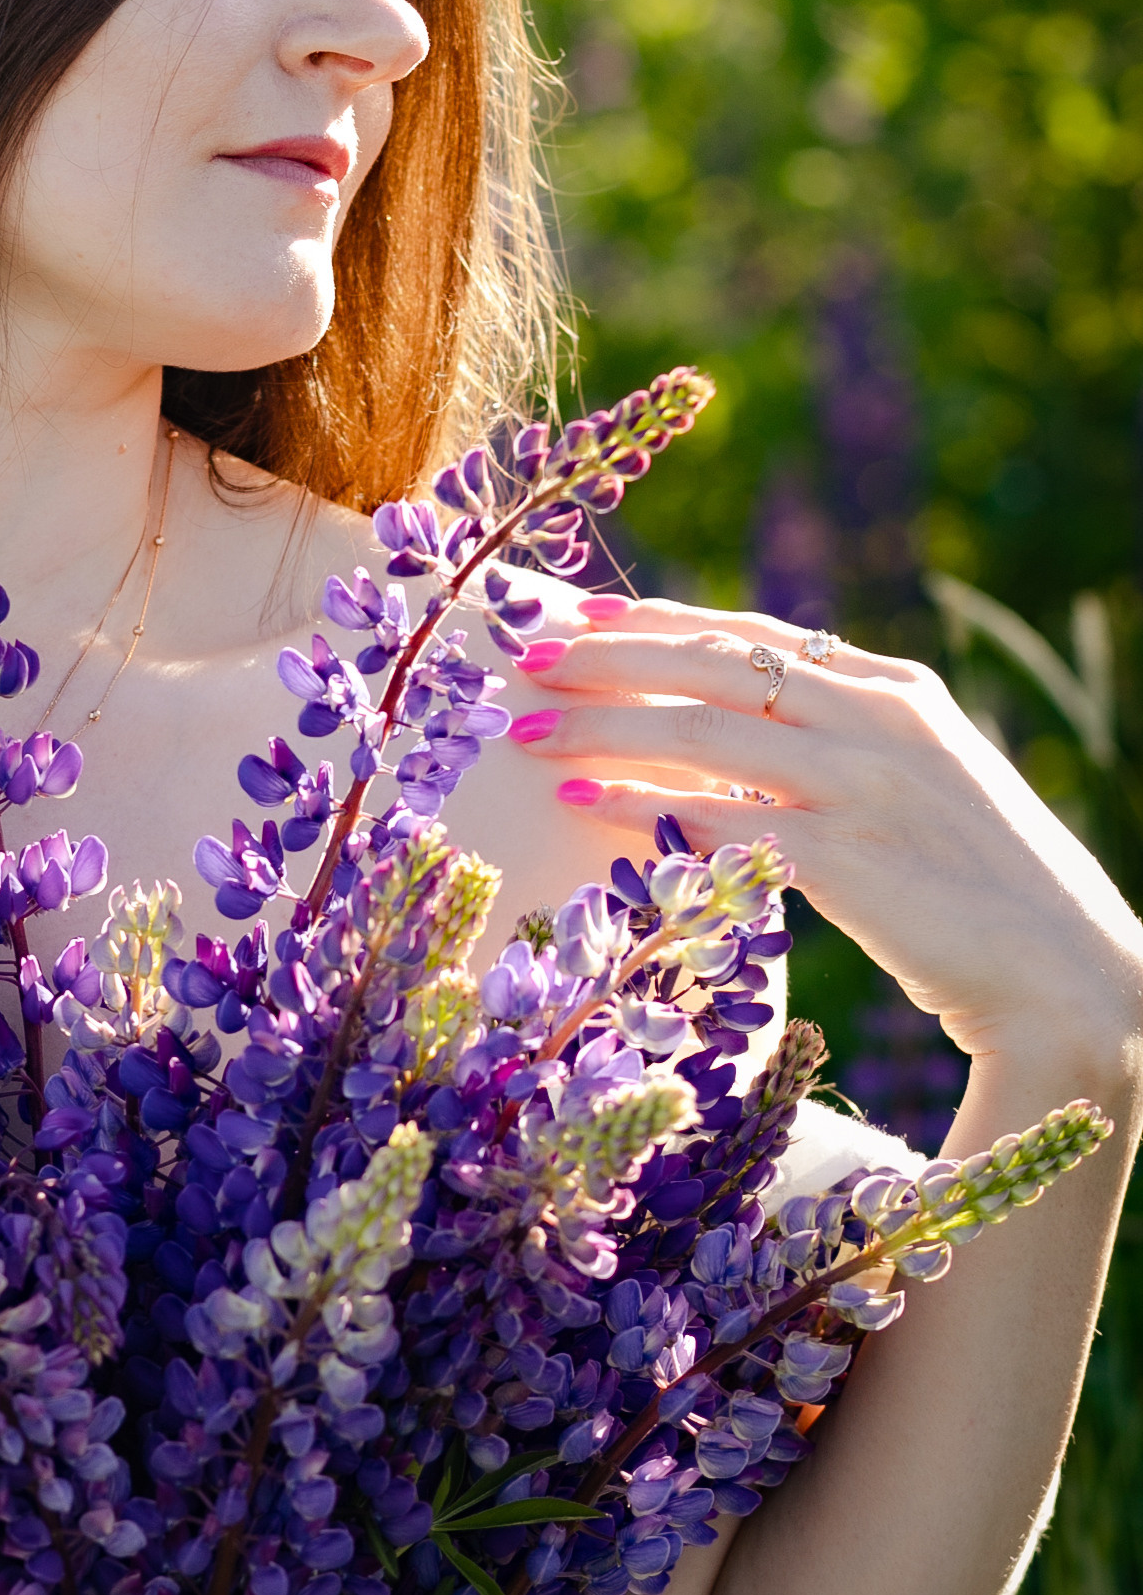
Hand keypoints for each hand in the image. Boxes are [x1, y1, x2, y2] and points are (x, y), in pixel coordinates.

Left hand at [509, 597, 1142, 1080]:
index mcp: (896, 692)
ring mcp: (860, 785)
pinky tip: (578, 804)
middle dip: (607, 657)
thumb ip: (842, 742)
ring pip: (697, 730)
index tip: (587, 618)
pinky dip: (636, 803)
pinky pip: (711, 816)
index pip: (755, 636)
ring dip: (599, 726)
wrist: (1068, 976)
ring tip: (527, 729)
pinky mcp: (842, 857)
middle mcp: (877, 720)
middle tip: (527, 658)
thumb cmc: (984, 890)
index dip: (661, 622)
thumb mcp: (923, 782)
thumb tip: (735, 731)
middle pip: (712, 665)